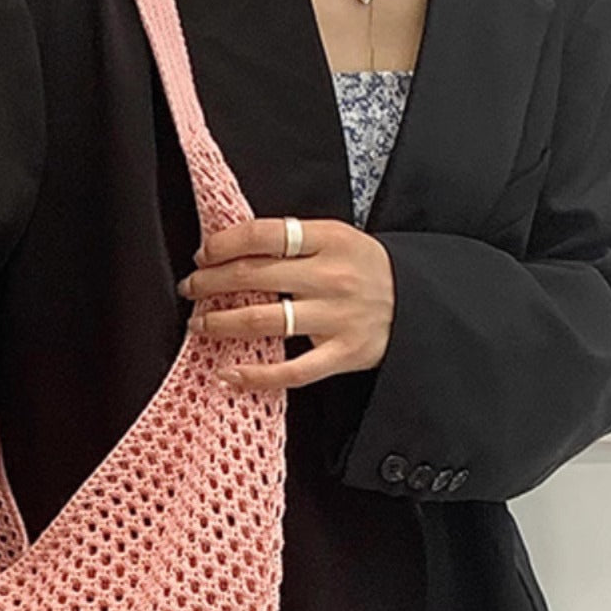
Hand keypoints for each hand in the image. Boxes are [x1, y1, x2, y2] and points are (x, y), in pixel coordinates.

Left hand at [177, 216, 395, 390]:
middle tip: (190, 289)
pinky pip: (290, 371)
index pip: (263, 235)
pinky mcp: (342, 354)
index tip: (203, 255)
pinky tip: (227, 373)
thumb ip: (292, 241)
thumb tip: (230, 247)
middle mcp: (331, 277)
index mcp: (329, 239)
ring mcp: (337, 318)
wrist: (420, 304)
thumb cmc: (366, 270)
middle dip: (209, 283)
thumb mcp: (337, 239)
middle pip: (253, 277)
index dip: (223, 244)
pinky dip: (253, 375)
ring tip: (198, 324)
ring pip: (262, 321)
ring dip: (219, 323)